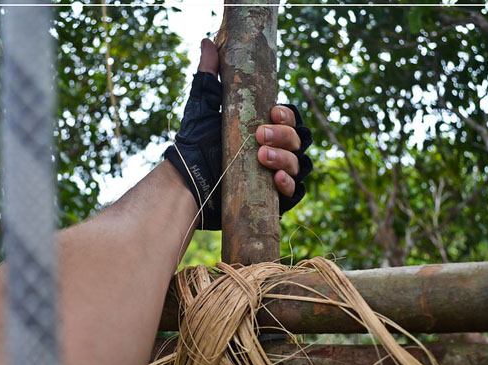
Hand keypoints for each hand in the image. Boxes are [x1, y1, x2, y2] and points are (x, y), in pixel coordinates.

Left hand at [164, 38, 312, 229]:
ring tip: (263, 156)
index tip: (272, 113)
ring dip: (287, 158)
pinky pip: (294, 192)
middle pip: (300, 139)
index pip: (291, 118)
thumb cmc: (195, 144)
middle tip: (260, 136)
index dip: (288, 115)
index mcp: (266, 127)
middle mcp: (277, 150)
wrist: (186, 181)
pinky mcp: (274, 199)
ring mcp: (277, 174)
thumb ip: (209, 76)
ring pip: (301, 164)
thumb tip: (206, 43)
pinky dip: (289, 185)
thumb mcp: (203, 107)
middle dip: (285, 135)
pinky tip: (277, 179)